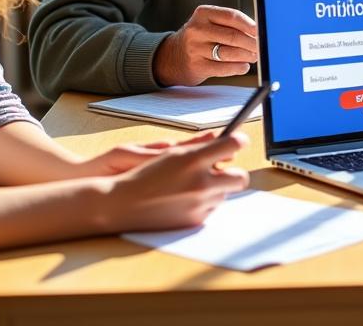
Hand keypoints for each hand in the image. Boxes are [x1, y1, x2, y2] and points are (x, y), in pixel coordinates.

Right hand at [100, 131, 250, 233]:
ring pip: (224, 193)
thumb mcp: (172, 154)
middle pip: (240, 177)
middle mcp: (200, 183)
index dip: (239, 141)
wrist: (122, 204)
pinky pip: (211, 208)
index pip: (233, 144)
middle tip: (222, 170)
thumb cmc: (145, 174)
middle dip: (234, 173)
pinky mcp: (196, 221)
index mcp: (193, 160)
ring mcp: (200, 204)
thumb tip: (228, 142)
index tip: (238, 141)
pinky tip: (182, 200)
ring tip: (189, 186)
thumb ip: (202, 148)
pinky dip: (202, 203)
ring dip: (214, 189)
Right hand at [154, 5, 258, 86]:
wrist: (171, 57)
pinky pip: (224, 68)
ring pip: (230, 53)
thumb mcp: (209, 24)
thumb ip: (231, 25)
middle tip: (261, 47)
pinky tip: (243, 66)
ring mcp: (195, 48)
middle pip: (233, 36)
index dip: (250, 25)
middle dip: (252, 43)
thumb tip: (259, 32)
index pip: (232, 16)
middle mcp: (197, 29)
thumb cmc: (199, 38)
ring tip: (254, 56)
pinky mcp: (196, 66)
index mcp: (203, 14)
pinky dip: (238, 67)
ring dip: (247, 56)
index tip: (262, 31)